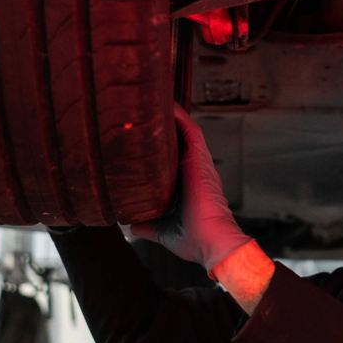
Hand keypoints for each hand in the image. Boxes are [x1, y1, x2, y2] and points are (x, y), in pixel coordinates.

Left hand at [131, 103, 252, 271]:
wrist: (214, 243)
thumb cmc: (195, 239)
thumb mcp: (163, 231)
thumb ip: (147, 224)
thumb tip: (128, 222)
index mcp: (188, 184)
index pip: (173, 157)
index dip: (161, 144)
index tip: (144, 134)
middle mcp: (194, 170)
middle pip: (179, 139)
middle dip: (165, 125)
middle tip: (146, 109)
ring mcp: (199, 163)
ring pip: (185, 131)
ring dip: (172, 117)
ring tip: (154, 100)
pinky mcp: (200, 160)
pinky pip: (191, 132)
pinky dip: (180, 118)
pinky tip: (168, 106)